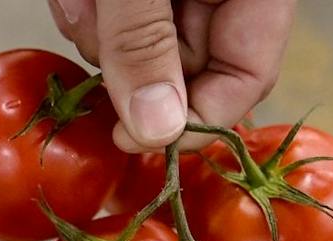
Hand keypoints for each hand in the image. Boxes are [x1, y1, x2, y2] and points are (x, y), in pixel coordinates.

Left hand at [48, 0, 297, 150]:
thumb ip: (146, 41)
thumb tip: (155, 129)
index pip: (247, 78)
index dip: (192, 119)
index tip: (129, 136)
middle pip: (183, 67)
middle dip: (122, 59)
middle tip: (91, 18)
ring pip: (135, 45)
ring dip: (95, 27)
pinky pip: (110, 19)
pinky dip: (84, 6)